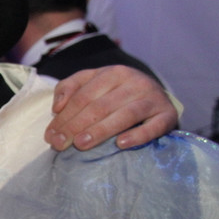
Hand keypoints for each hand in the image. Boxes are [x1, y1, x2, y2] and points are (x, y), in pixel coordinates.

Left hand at [46, 65, 177, 151]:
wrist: (157, 97)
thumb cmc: (116, 92)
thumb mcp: (92, 82)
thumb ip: (70, 88)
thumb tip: (56, 107)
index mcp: (112, 73)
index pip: (83, 96)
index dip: (65, 116)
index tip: (50, 135)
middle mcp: (134, 82)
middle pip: (100, 106)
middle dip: (76, 126)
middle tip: (61, 144)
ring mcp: (152, 98)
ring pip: (124, 115)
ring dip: (101, 130)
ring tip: (81, 144)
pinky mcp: (167, 115)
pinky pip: (153, 127)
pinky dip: (138, 136)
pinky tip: (121, 144)